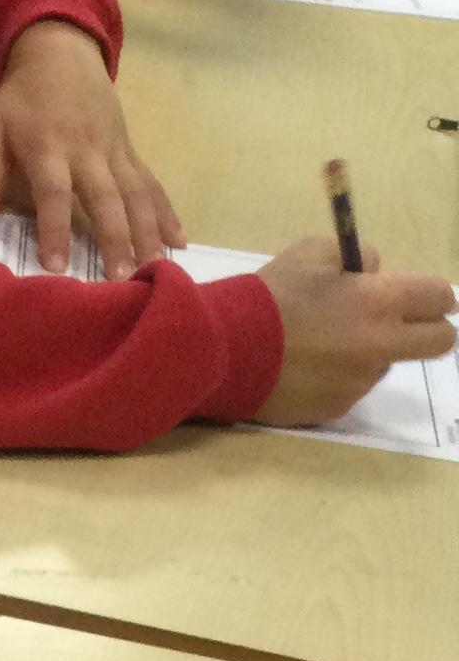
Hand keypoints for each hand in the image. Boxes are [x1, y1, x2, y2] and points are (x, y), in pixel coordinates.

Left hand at [0, 21, 181, 275]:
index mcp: (50, 147)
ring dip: (147, 232)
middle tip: (121, 280)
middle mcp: (88, 150)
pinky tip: (177, 241)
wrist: (62, 52)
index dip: (57, 229)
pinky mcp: (130, 151)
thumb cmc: (21, 99)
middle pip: (106, 197)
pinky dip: (166, 212)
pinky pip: (151, 184)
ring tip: (154, 270)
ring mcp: (114, 150)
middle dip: (115, 239)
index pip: (55, 193)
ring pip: (136, 193)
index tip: (58, 267)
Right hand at [253, 237, 456, 425]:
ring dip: (373, 353)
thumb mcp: (314, 252)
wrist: (224, 351)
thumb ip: (357, 258)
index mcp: (380, 301)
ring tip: (327, 346)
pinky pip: (351, 389)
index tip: (428, 300)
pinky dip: (339, 377)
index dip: (438, 297)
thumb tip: (374, 273)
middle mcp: (379, 344)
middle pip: (439, 342)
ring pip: (387, 365)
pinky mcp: (334, 408)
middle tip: (407, 325)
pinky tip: (307, 368)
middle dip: (432, 330)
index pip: (440, 298)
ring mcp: (358, 381)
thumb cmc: (270, 296)